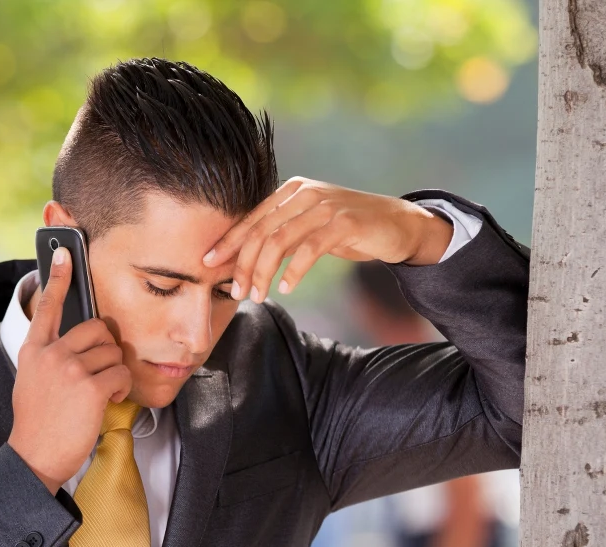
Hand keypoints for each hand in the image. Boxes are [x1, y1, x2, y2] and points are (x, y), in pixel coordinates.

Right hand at [8, 247, 132, 494]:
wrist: (34, 457)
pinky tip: (109, 400)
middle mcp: (50, 354)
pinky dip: (122, 387)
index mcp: (34, 351)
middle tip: (100, 373)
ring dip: (116, 373)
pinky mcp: (89, 387)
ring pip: (113, 352)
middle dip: (107, 350)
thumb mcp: (33, 381)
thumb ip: (51, 358)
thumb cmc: (39, 424)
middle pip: (96, 328)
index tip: (64, 252)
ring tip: (101, 394)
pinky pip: (121, 372)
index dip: (58, 278)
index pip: (46, 307)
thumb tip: (81, 344)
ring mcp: (69, 369)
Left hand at [201, 177, 455, 301]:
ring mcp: (324, 205)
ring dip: (262, 272)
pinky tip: (285, 288)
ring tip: (256, 296)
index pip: (251, 218)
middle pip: (260, 231)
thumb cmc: (349, 230)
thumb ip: (282, 236)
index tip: (207, 265)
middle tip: (235, 293)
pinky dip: (292, 272)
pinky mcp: (343, 222)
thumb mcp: (310, 228)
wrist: (398, 225)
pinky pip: (308, 249)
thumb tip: (244, 260)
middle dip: (242, 264)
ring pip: (279, 241)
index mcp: (291, 191)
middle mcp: (304, 193)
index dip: (228, 243)